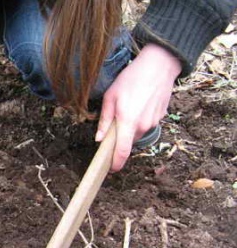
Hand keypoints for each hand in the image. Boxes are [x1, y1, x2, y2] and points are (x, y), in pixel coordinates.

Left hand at [96, 43, 181, 171]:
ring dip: (130, 128)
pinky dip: (139, 120)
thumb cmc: (131, 78)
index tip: (111, 169)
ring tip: (128, 107)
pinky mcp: (161, 117)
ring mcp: (153, 122)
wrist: (160, 65)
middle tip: (115, 121)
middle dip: (120, 137)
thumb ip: (105, 120)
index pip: (122, 151)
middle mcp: (143, 126)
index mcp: (128, 122)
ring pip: (137, 133)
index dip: (116, 163)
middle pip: (128, 142)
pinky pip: (146, 125)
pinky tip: (138, 104)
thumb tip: (99, 139)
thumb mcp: (110, 97)